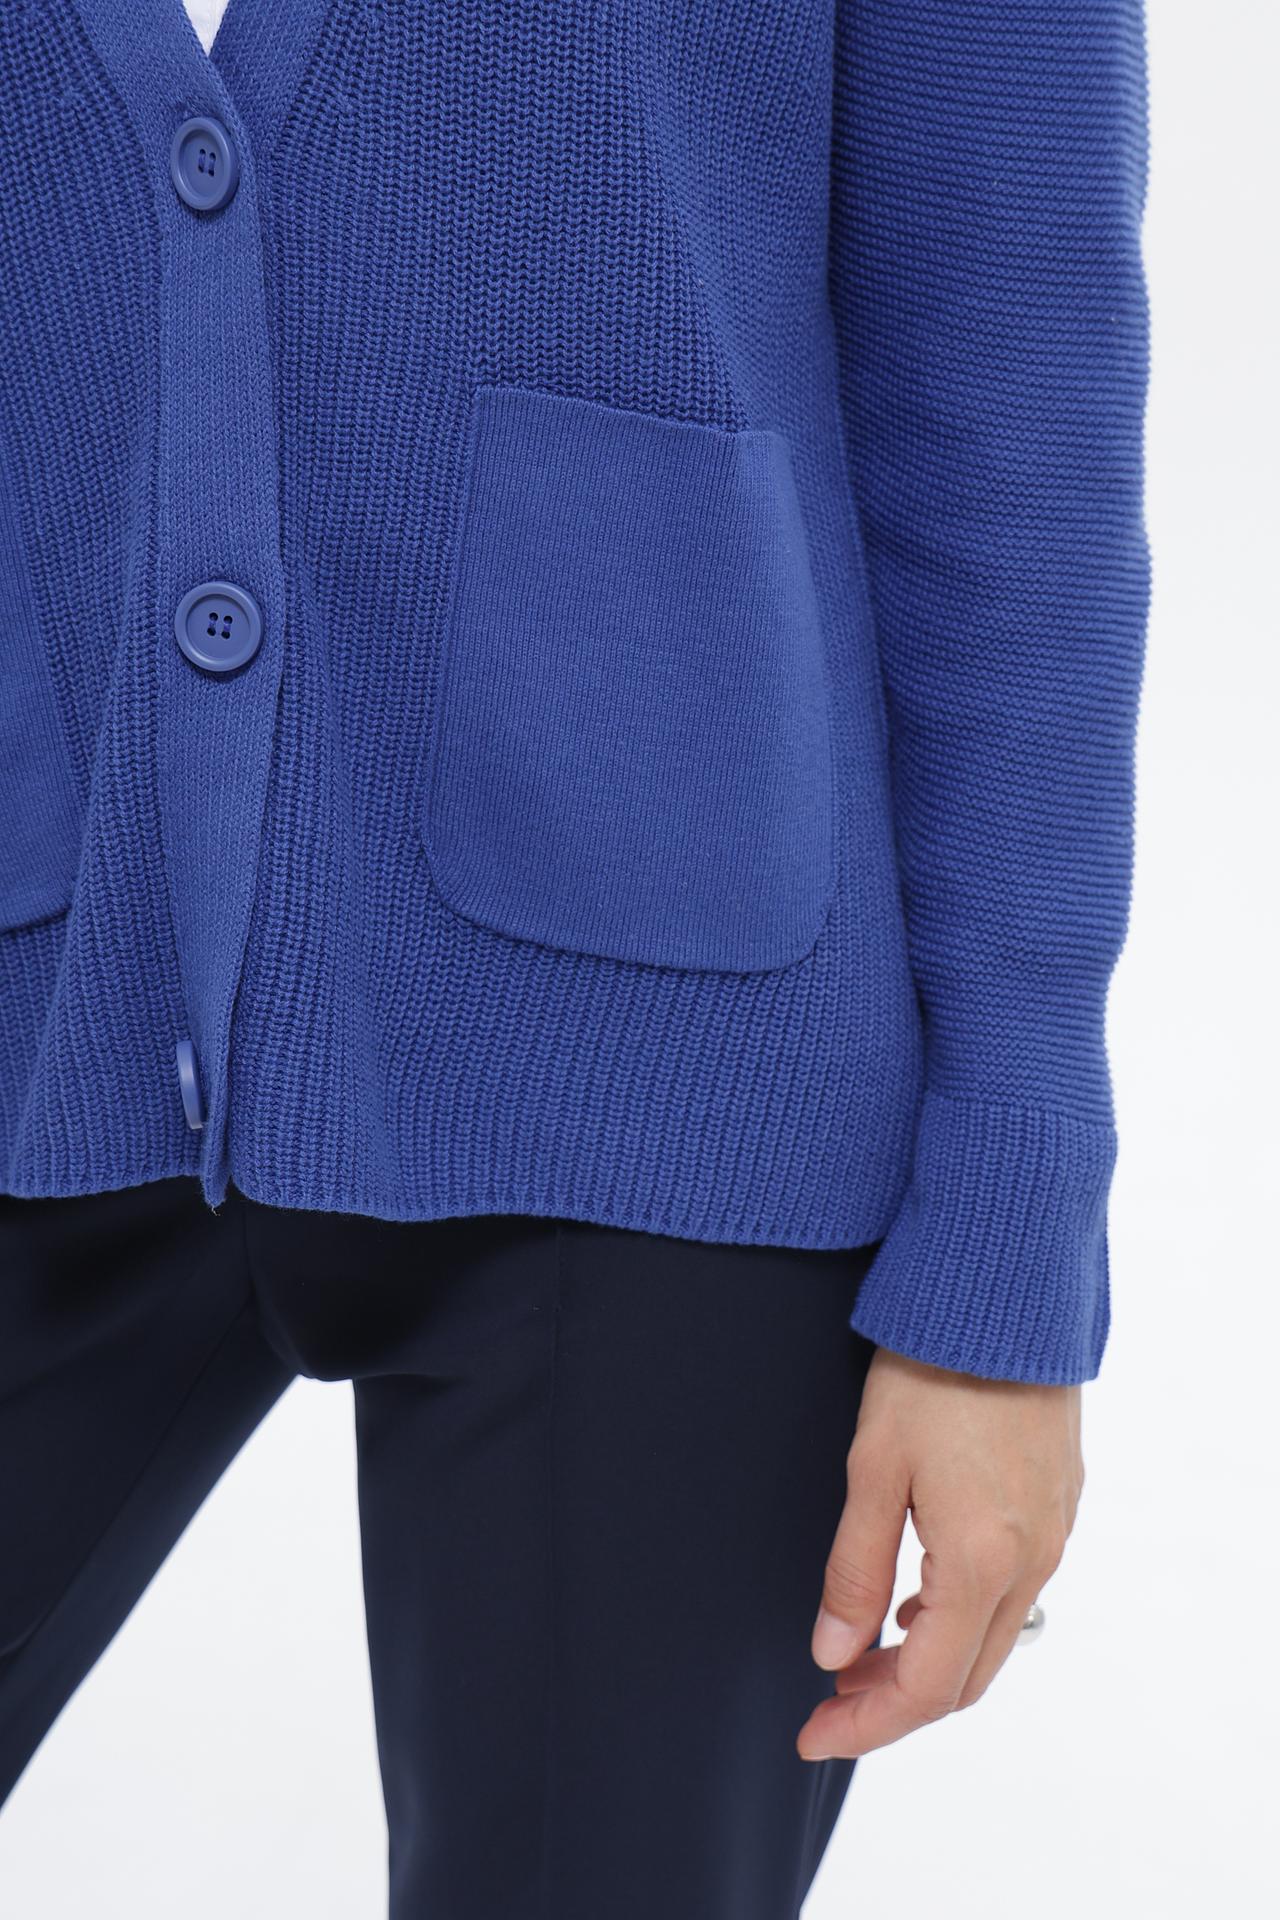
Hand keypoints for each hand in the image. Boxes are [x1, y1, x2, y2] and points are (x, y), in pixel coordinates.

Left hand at [796, 1348, 1082, 1759]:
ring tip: (860, 1650)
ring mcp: (1054, 1533)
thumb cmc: (931, 1370)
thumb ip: (854, 1571)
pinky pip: (1015, 1592)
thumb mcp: (872, 1469)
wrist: (1004, 1293)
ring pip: (993, 1638)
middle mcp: (1032, 1560)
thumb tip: (833, 1655)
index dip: (866, 1725)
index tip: (812, 1736)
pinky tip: (916, 1596)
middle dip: (893, 1701)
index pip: (925, 1687)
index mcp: (982, 1563)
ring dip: (928, 1660)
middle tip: (828, 1700)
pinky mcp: (1059, 1502)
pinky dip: (961, 1617)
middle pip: (966, 1677)